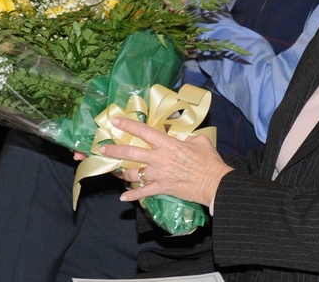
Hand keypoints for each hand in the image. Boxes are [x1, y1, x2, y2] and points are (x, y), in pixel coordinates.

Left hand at [99, 116, 231, 207]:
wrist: (215, 184)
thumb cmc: (209, 161)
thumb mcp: (199, 142)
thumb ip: (187, 138)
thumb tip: (184, 137)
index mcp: (167, 144)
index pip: (143, 132)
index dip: (128, 125)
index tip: (115, 121)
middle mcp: (159, 158)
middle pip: (131, 153)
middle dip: (114, 151)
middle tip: (102, 149)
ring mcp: (159, 175)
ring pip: (134, 174)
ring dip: (122, 173)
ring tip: (114, 172)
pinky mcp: (162, 188)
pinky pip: (144, 193)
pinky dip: (132, 196)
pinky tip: (123, 198)